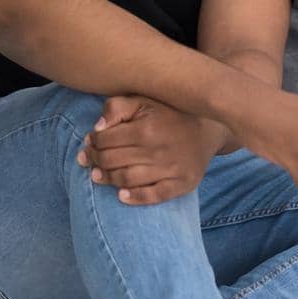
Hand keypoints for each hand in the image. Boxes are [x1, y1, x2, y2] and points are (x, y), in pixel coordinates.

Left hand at [76, 95, 220, 203]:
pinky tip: (121, 195)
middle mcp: (158, 150)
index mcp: (146, 128)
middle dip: (95, 160)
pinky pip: (154, 195)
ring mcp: (171, 169)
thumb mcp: (144, 100)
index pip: (106, 140)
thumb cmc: (170, 112)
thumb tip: (97, 128)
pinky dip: (135, 198)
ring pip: (127, 179)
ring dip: (107, 179)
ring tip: (97, 175)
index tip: (89, 142)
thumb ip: (117, 107)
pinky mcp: (182, 183)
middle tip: (88, 159)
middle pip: (112, 161)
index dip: (92, 142)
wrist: (209, 128)